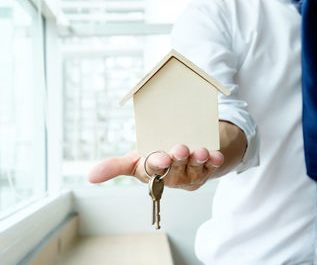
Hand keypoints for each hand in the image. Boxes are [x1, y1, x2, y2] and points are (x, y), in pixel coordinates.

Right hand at [88, 144, 223, 190]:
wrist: (187, 152)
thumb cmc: (158, 156)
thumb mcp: (136, 159)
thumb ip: (116, 166)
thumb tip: (89, 177)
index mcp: (152, 173)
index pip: (151, 170)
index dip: (156, 165)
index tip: (161, 158)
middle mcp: (171, 177)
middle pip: (174, 170)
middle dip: (177, 161)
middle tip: (180, 149)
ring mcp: (190, 175)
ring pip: (194, 169)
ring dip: (197, 160)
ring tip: (200, 151)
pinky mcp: (206, 171)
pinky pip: (212, 167)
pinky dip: (214, 161)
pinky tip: (215, 155)